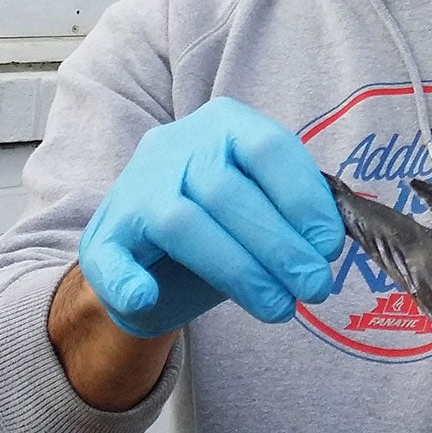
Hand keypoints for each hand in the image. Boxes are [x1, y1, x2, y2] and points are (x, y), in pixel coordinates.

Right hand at [78, 98, 343, 337]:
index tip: (329, 247)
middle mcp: (174, 146)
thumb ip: (294, 215)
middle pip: (228, 191)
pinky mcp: (103, 237)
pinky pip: (110, 258)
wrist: (153, 257)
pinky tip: (147, 299)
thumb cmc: (226, 226)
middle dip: (279, 247)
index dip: (304, 199)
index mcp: (224, 125)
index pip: (268, 149)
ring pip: (182, 223)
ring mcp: (134, 188)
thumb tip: (325, 245)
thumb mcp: (266, 206)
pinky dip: (127, 281)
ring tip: (279, 307)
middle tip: (314, 287)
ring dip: (237, 271)